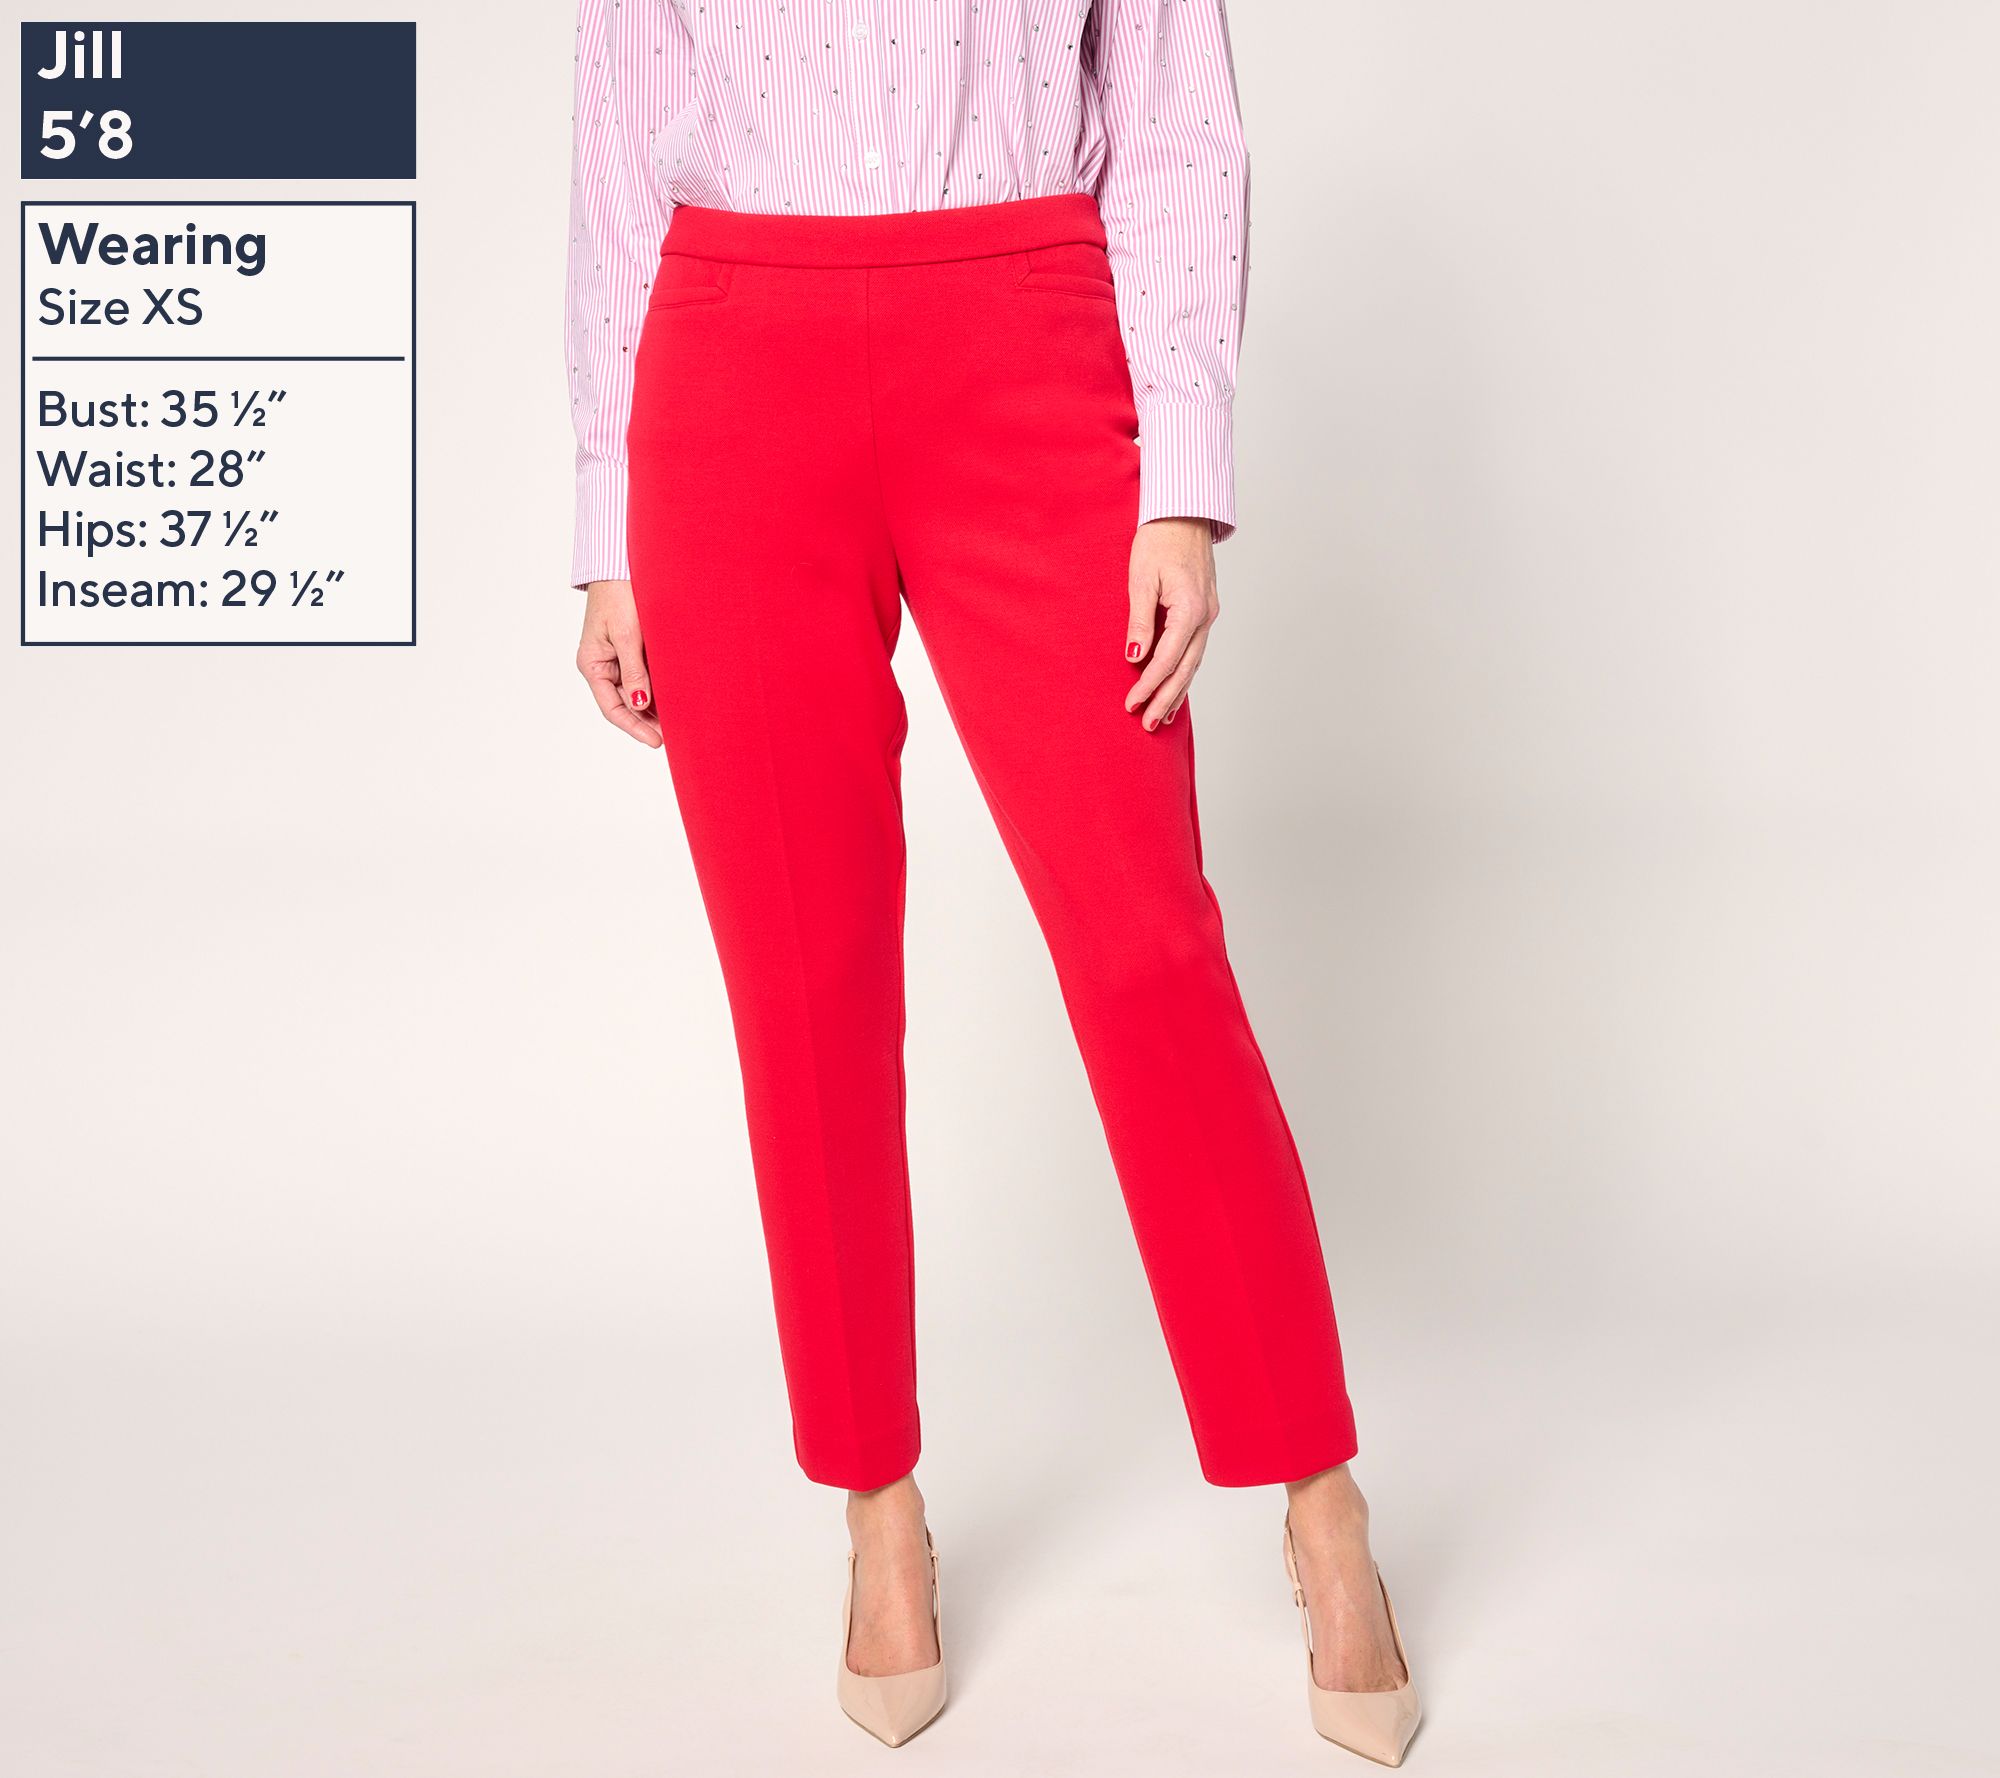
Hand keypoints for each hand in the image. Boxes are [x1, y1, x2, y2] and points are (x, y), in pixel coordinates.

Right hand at [576, 578, 661, 747]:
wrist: (621, 565)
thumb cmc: (618, 595)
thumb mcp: (626, 635)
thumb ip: (634, 671)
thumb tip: (640, 704)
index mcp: (592, 664)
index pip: (613, 708)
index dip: (634, 727)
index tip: (656, 741)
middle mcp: (603, 666)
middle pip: (626, 703)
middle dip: (649, 720)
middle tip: (676, 736)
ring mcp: (618, 658)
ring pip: (638, 692)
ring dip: (656, 706)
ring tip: (680, 721)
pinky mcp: (633, 649)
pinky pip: (645, 675)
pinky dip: (659, 687)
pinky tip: (678, 697)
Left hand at [1123, 517, 1218, 729]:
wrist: (1184, 514)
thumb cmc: (1159, 541)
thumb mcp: (1141, 580)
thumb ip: (1140, 621)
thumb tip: (1135, 657)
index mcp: (1190, 609)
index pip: (1167, 659)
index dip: (1148, 684)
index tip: (1131, 703)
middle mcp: (1206, 616)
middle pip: (1185, 669)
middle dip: (1165, 699)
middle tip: (1148, 724)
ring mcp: (1209, 615)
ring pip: (1193, 663)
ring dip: (1177, 691)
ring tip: (1162, 717)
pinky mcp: (1206, 611)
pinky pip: (1195, 650)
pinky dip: (1184, 672)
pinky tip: (1176, 689)